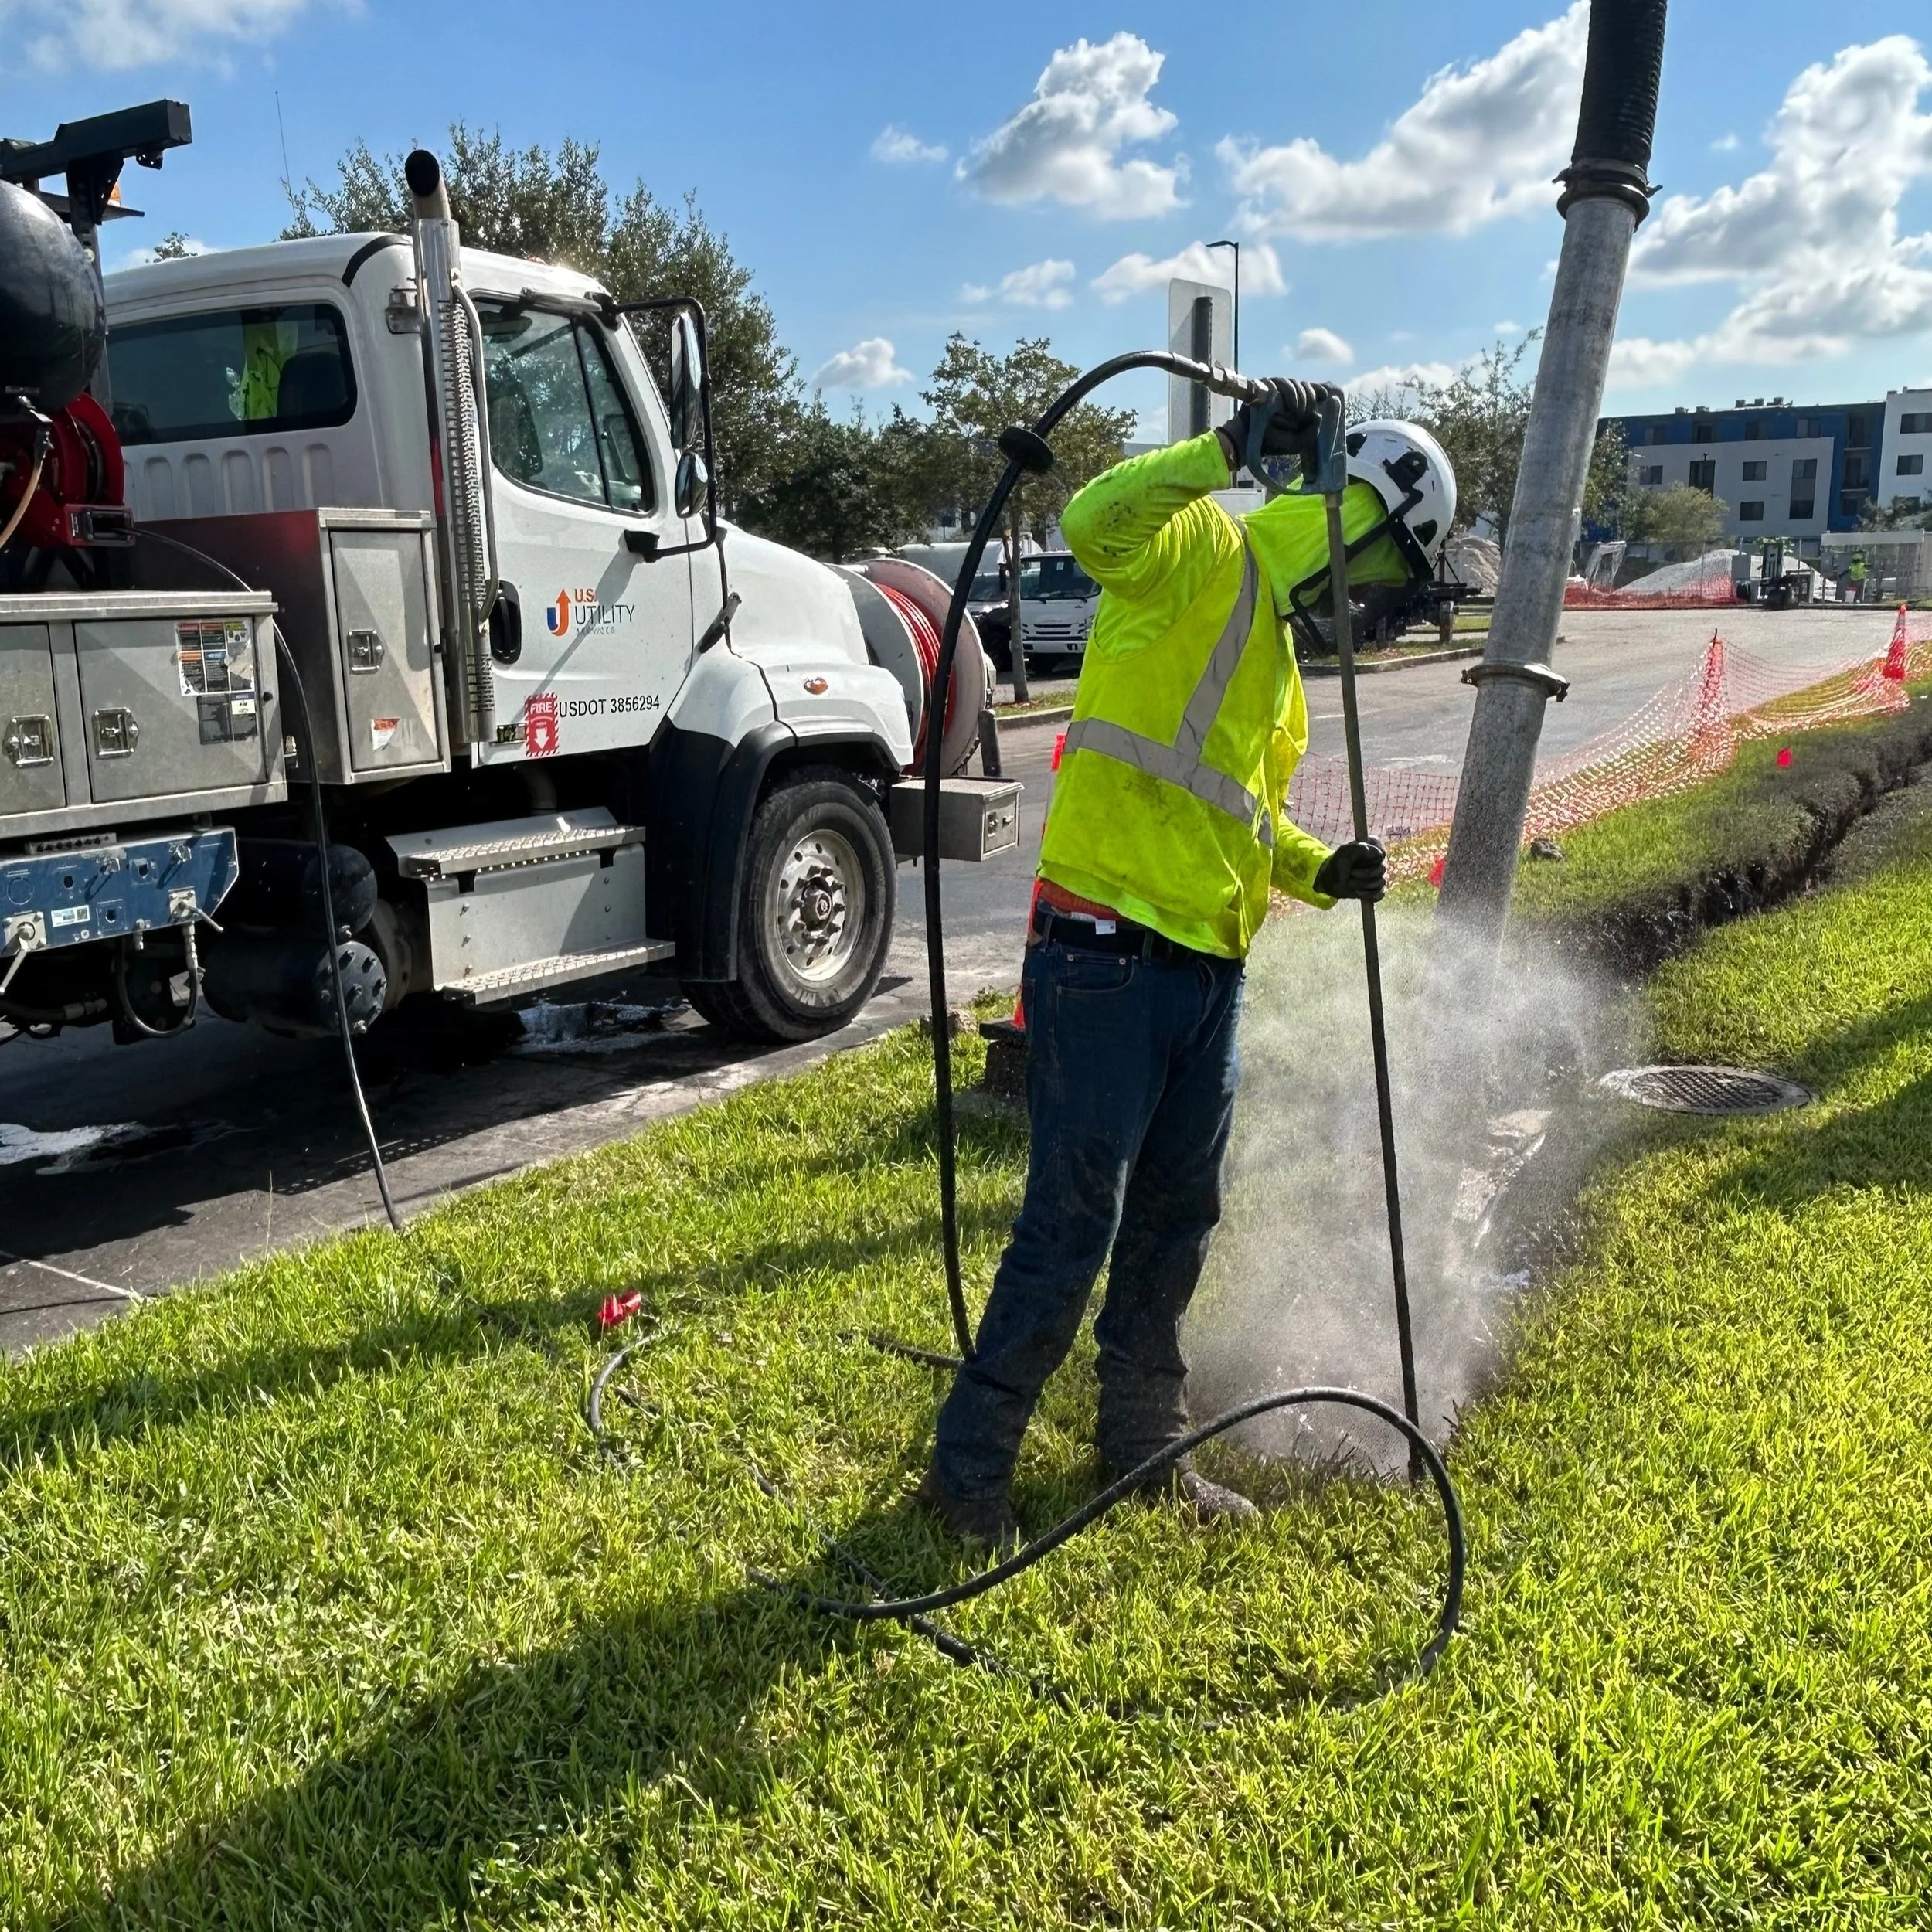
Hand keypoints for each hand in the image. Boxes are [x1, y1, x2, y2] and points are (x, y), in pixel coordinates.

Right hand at [1220, 379, 1337, 477]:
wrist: (1247, 442)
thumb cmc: (1271, 443)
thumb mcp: (1297, 443)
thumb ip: (1311, 432)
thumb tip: (1318, 415)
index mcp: (1294, 404)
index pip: (1310, 390)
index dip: (1318, 390)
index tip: (1325, 396)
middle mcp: (1285, 395)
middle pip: (1305, 385)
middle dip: (1310, 398)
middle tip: (1306, 413)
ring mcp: (1275, 389)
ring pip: (1296, 382)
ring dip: (1302, 397)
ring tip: (1299, 412)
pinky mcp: (1265, 386)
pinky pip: (1282, 382)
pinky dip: (1291, 394)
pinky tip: (1293, 407)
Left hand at [1313, 838, 1387, 902]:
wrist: (1329, 880)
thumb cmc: (1337, 863)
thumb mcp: (1344, 852)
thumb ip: (1361, 848)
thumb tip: (1380, 853)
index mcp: (1372, 848)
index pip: (1381, 854)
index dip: (1370, 859)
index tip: (1357, 860)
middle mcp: (1377, 861)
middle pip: (1381, 869)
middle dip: (1363, 874)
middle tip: (1350, 872)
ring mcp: (1377, 876)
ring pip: (1380, 882)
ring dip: (1362, 884)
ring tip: (1350, 882)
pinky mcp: (1376, 889)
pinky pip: (1379, 894)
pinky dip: (1367, 894)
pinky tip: (1357, 891)